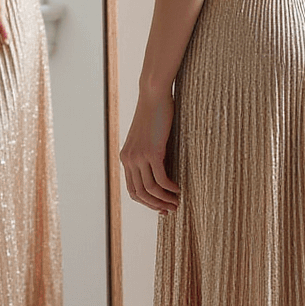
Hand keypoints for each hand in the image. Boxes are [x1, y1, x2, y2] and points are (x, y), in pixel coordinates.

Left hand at [120, 89, 179, 212]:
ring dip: (164, 199)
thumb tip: (159, 169)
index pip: (132, 190)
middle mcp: (129, 159)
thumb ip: (148, 154)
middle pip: (140, 194)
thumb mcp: (147, 138)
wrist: (153, 96)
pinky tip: (179, 189)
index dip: (146, 202)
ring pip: (150, 189)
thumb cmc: (154, 114)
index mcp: (125, 158)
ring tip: (177, 202)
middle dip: (155, 205)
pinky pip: (160, 179)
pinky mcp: (152, 152)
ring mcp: (139, 157)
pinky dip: (170, 188)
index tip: (160, 207)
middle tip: (171, 209)